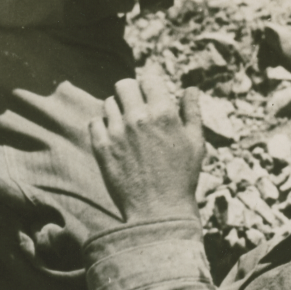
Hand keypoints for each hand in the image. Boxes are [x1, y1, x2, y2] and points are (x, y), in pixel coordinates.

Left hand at [88, 67, 205, 225]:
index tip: (151, 98)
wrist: (159, 211)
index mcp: (163, 112)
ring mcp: (117, 131)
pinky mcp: (101, 147)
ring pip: (108, 103)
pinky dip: (103, 127)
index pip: (149, 79)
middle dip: (131, 93)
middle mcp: (138, 117)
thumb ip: (192, 111)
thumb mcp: (196, 143)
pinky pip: (94, 122)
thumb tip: (190, 88)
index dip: (151, 87)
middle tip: (136, 109)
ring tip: (127, 129)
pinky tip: (114, 139)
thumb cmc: (182, 177)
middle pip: (124, 85)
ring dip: (117, 111)